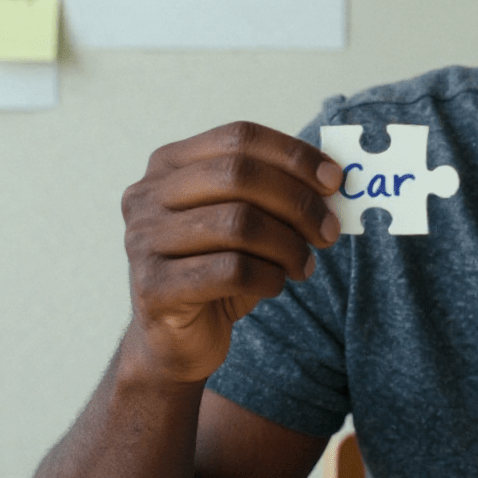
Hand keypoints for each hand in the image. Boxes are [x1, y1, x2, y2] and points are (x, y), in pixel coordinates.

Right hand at [119, 121, 342, 383]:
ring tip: (304, 264)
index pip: (239, 137)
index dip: (293, 155)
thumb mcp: (247, 221)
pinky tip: (276, 284)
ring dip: (287, 244)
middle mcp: (147, 195)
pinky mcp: (153, 287)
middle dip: (296, 201)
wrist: (176, 339)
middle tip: (328, 230)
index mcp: (170, 164)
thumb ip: (277, 192)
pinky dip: (269, 277)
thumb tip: (333, 177)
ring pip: (238, 224)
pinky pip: (231, 271)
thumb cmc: (218, 269)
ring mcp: (143, 240)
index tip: (334, 179)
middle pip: (239, 175)